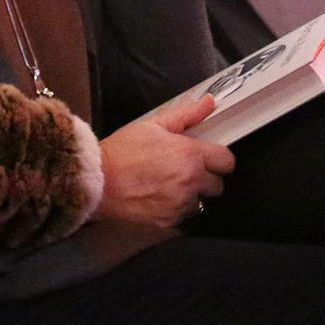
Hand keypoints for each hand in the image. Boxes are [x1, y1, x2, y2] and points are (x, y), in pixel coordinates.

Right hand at [94, 96, 235, 228]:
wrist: (97, 181)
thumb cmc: (123, 149)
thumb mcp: (154, 124)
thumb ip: (187, 114)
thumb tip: (210, 102)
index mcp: (191, 155)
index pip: (227, 162)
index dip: (218, 158)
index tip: (206, 157)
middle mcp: (191, 182)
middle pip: (217, 186)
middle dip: (205, 179)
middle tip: (184, 171)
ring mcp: (180, 205)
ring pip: (200, 203)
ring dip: (190, 196)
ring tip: (167, 185)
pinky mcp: (168, 222)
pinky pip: (182, 217)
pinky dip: (174, 209)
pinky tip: (157, 198)